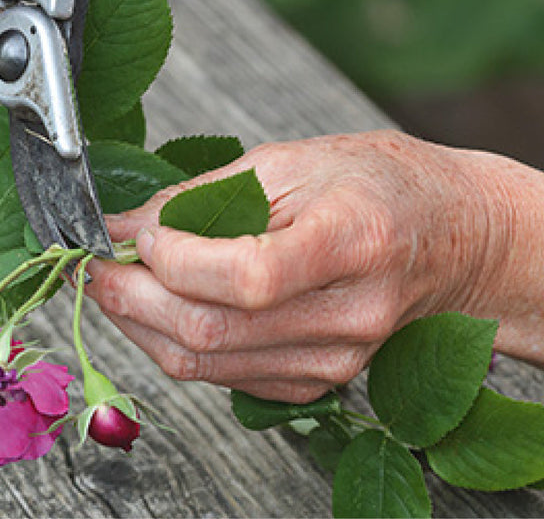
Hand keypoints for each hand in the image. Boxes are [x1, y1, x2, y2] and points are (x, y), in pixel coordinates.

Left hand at [86, 131, 511, 402]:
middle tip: (91, 264)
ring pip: (205, 363)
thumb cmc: (381, 185)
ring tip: (114, 282)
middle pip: (212, 330)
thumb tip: (126, 225)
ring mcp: (336, 360)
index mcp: (353, 240)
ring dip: (140, 324)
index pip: (247, 275)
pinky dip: (176, 344)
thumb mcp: (292, 160)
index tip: (131, 233)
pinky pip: (223, 376)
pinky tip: (160, 307)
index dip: (174, 259)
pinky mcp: (319, 383)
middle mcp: (349, 314)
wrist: (452, 238)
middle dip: (130, 297)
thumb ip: (204, 196)